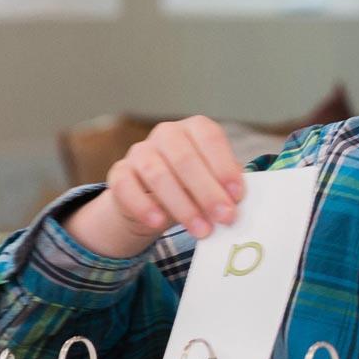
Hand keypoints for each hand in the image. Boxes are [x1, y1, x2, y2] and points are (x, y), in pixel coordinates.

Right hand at [63, 116, 244, 257]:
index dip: (224, 166)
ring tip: (201, 230)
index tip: (238, 196)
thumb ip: (225, 188)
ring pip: (157, 174)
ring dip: (182, 205)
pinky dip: (143, 206)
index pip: (209, 138)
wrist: (151, 199)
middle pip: (185, 158)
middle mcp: (166, 134)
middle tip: (225, 218)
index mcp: (194, 129)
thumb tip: (240, 204)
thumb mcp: (212, 182)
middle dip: (207, 191)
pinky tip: (158, 223)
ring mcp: (139, 151)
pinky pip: (126, 187)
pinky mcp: (119, 173)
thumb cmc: (192, 187)